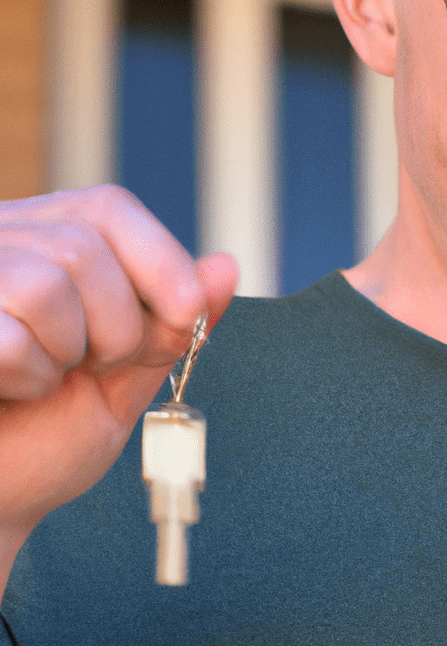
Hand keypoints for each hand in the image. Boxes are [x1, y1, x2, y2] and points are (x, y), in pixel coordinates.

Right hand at [0, 186, 237, 588]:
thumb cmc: (45, 437)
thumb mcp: (126, 375)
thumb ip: (170, 324)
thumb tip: (225, 266)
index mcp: (41, 243)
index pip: (110, 209)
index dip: (161, 262)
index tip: (182, 315)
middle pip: (84, 247)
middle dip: (116, 326)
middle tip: (91, 366)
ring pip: (46, 284)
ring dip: (66, 353)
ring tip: (44, 377)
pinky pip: (8, 337)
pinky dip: (26, 378)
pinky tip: (8, 391)